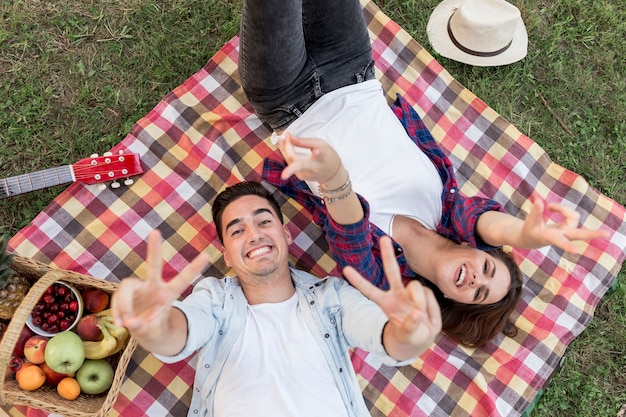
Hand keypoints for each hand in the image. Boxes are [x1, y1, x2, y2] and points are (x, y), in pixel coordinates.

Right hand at [111, 230, 209, 342]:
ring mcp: (138, 288)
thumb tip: (131, 322)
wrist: (143, 330)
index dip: (194, 268)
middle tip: (155, 232)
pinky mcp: (125, 292)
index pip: (183, 280)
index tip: (207, 255)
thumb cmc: (154, 329)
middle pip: (154, 266)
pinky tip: (120, 323)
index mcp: (168, 295)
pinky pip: (117, 298)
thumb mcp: (154, 335)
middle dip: (154, 249)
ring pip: (126, 288)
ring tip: (124, 324)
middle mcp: (153, 286)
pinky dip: (117, 311)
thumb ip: (145, 329)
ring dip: (123, 306)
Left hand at [277, 132, 342, 184]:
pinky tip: (284, 147)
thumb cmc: (327, 157)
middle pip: (298, 165)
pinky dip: (286, 154)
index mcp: (322, 158)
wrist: (331, 174)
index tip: (316, 151)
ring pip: (290, 161)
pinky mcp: (300, 176)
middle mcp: (313, 168)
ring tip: (281, 140)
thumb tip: (290, 138)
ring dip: (284, 149)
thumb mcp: (321, 144)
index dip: (318, 152)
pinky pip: (290, 163)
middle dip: (288, 155)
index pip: (320, 156)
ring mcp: (305, 174)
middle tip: (283, 140)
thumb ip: (306, 141)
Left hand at [343, 236, 441, 359]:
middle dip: (388, 254)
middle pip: (391, 270)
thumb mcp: (407, 336)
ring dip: (421, 302)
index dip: (358, 280)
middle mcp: (396, 293)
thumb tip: (418, 313)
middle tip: (384, 238)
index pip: (369, 290)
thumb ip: (410, 325)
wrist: (421, 336)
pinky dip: (430, 306)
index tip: (345, 268)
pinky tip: (427, 314)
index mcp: (385, 303)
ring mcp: (410, 292)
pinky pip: (429, 294)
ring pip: (416, 287)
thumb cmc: (408, 335)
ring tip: (420, 317)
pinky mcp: (424, 293)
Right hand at [520, 196, 609, 252]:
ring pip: (573, 216)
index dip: (566, 245)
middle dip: (592, 234)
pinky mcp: (569, 227)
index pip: (559, 241)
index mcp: (550, 238)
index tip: (576, 251)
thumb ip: (535, 212)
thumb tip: (539, 199)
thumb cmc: (529, 231)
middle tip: (607, 234)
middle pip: (579, 234)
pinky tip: (551, 207)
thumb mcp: (529, 223)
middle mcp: (562, 236)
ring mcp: (568, 232)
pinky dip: (562, 209)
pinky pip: (571, 214)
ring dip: (562, 209)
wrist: (531, 238)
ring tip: (549, 206)